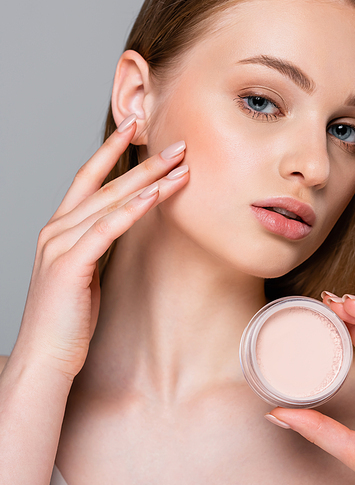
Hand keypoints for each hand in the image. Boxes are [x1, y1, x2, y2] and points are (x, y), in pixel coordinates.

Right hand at [13, 115, 188, 381]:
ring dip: (148, 180)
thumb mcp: (84, 271)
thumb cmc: (68, 319)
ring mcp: (59, 244)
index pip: (88, 178)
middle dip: (144, 161)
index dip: (111, 150)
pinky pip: (107, 228)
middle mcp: (56, 229)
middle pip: (106, 183)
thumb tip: (122, 225)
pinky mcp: (70, 263)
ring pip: (111, 201)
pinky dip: (133, 209)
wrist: (45, 356)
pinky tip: (155, 195)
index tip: (135, 127)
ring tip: (179, 164)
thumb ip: (96, 243)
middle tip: (177, 144)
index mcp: (59, 228)